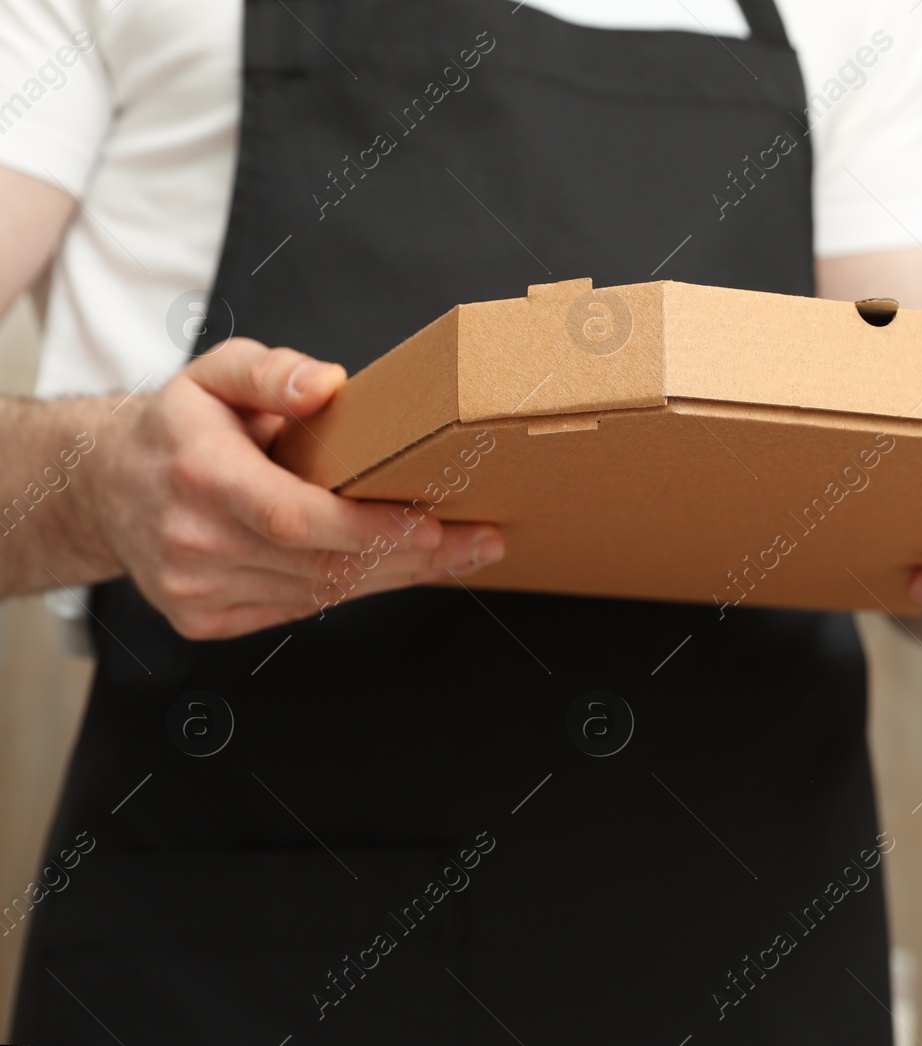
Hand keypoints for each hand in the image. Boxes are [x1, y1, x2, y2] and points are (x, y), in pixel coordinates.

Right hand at [85, 338, 504, 639]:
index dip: (371, 528)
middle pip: (323, 564)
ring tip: (456, 554)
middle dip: (412, 557)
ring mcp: (195, 588)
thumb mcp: (215, 373)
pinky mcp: (203, 617)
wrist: (104, 486)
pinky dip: (352, 589)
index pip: (299, 519)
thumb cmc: (179, 426)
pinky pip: (297, 609)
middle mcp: (194, 541)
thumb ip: (271, 371)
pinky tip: (397, 569)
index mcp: (201, 476)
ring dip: (394, 577)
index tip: (434, 524)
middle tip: (479, 540)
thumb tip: (328, 383)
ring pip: (319, 593)